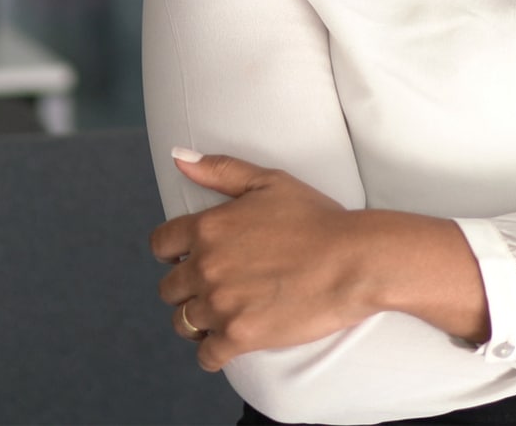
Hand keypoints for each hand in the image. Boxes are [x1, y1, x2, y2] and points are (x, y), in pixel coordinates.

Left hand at [150, 151, 372, 371]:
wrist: (355, 260)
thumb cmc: (317, 218)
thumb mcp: (269, 182)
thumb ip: (220, 170)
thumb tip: (178, 158)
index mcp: (207, 227)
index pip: (160, 245)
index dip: (171, 253)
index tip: (185, 258)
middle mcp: (206, 266)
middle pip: (168, 289)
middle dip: (186, 289)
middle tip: (213, 288)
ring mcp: (221, 304)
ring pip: (183, 323)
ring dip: (197, 321)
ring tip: (220, 316)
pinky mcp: (240, 336)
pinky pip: (206, 356)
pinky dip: (213, 353)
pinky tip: (227, 344)